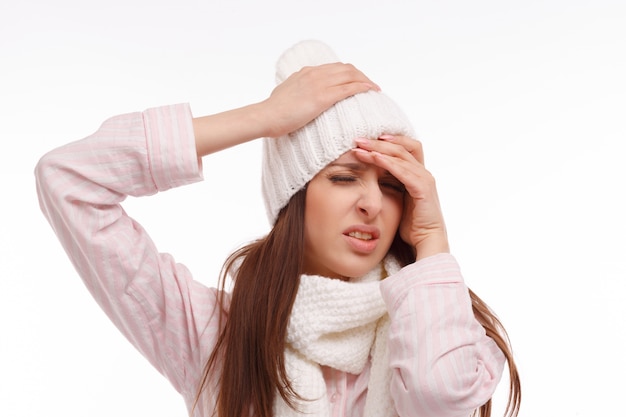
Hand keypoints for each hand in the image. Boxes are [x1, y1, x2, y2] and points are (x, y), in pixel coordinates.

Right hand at [261, 63, 379, 137]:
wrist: (266, 116)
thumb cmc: (273, 111)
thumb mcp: (286, 94)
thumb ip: (296, 92)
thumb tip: (299, 98)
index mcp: (306, 72)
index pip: (334, 67)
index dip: (348, 73)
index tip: (356, 81)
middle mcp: (315, 74)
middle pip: (346, 68)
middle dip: (361, 76)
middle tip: (370, 86)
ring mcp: (319, 84)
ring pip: (351, 75)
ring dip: (366, 80)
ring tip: (374, 89)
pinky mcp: (323, 97)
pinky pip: (349, 88)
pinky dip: (363, 87)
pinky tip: (371, 91)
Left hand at [352, 135, 449, 259]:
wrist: (426, 241)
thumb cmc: (411, 224)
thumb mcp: (398, 200)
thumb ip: (389, 186)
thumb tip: (370, 180)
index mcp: (417, 174)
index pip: (405, 147)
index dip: (388, 140)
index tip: (366, 139)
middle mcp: (423, 173)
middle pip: (402, 146)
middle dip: (379, 141)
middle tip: (358, 138)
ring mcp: (424, 179)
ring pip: (401, 155)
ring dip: (379, 149)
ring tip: (360, 146)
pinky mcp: (422, 189)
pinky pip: (403, 171)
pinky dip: (388, 163)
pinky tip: (374, 158)